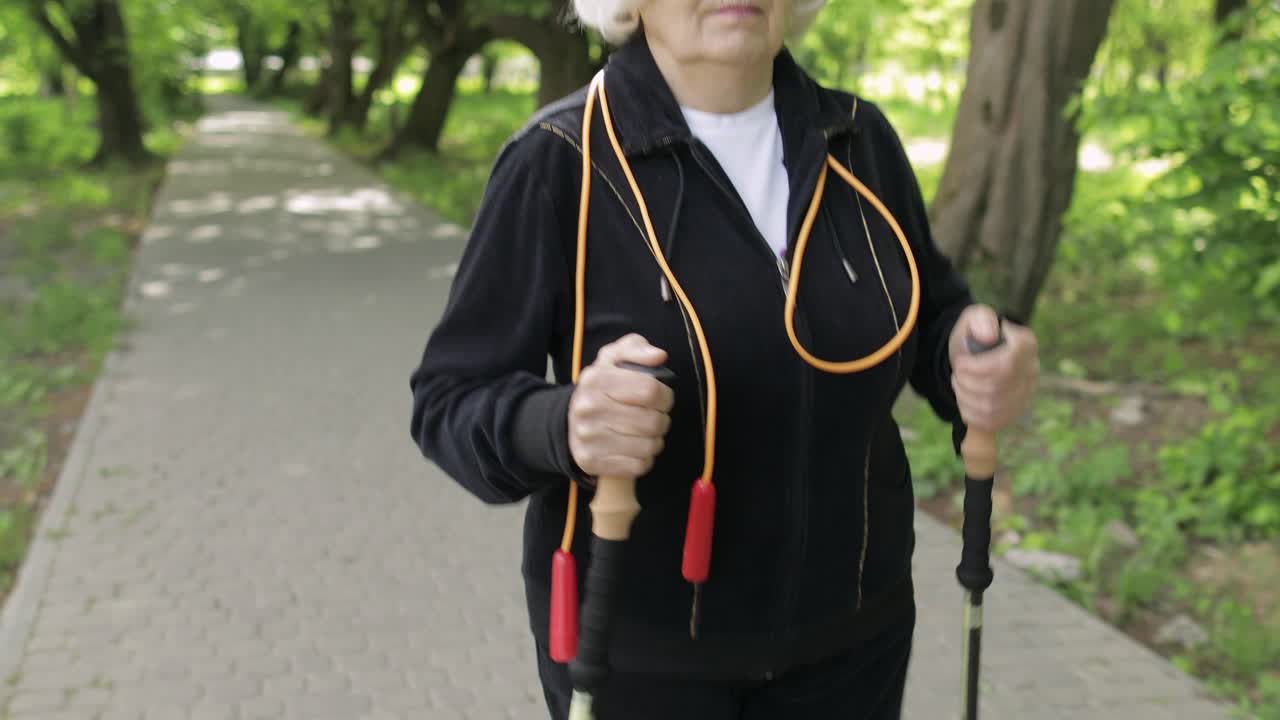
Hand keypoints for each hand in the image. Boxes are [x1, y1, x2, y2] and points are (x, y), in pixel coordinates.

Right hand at [569, 334, 674, 478]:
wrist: (568, 420)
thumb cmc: (601, 388)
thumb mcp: (613, 359)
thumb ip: (637, 348)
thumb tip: (659, 356)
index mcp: (596, 380)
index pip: (650, 390)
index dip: (665, 396)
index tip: (662, 398)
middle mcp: (588, 409)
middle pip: (652, 421)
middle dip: (662, 419)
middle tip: (654, 417)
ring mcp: (588, 438)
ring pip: (648, 446)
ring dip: (655, 440)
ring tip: (646, 432)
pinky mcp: (591, 462)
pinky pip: (638, 466)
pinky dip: (644, 459)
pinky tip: (636, 448)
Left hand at [948, 304, 1038, 432]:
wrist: (974, 356)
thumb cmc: (975, 336)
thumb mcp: (974, 319)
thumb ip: (981, 319)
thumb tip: (988, 336)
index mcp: (1026, 344)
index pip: (1008, 362)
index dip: (978, 367)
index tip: (960, 362)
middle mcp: (1032, 369)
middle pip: (997, 386)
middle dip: (967, 381)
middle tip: (957, 373)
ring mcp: (1026, 393)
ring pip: (993, 406)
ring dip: (966, 396)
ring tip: (959, 383)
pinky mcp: (1016, 411)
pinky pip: (992, 421)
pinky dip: (970, 412)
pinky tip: (964, 399)